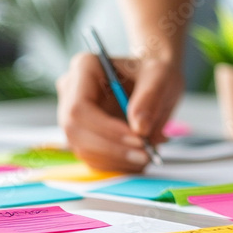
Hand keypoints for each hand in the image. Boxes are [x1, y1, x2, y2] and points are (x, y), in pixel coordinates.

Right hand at [56, 54, 182, 171]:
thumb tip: (139, 129)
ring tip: (148, 155)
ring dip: (116, 160)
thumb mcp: (160, 76)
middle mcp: (71, 92)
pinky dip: (117, 164)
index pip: (79, 108)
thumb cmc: (154, 73)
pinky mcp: (83, 136)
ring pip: (83, 149)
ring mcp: (74, 116)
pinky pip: (93, 158)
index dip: (106, 129)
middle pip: (76, 132)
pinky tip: (139, 159)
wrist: (154, 81)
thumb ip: (150, 98)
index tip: (138, 139)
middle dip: (112, 149)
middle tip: (145, 155)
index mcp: (84, 68)